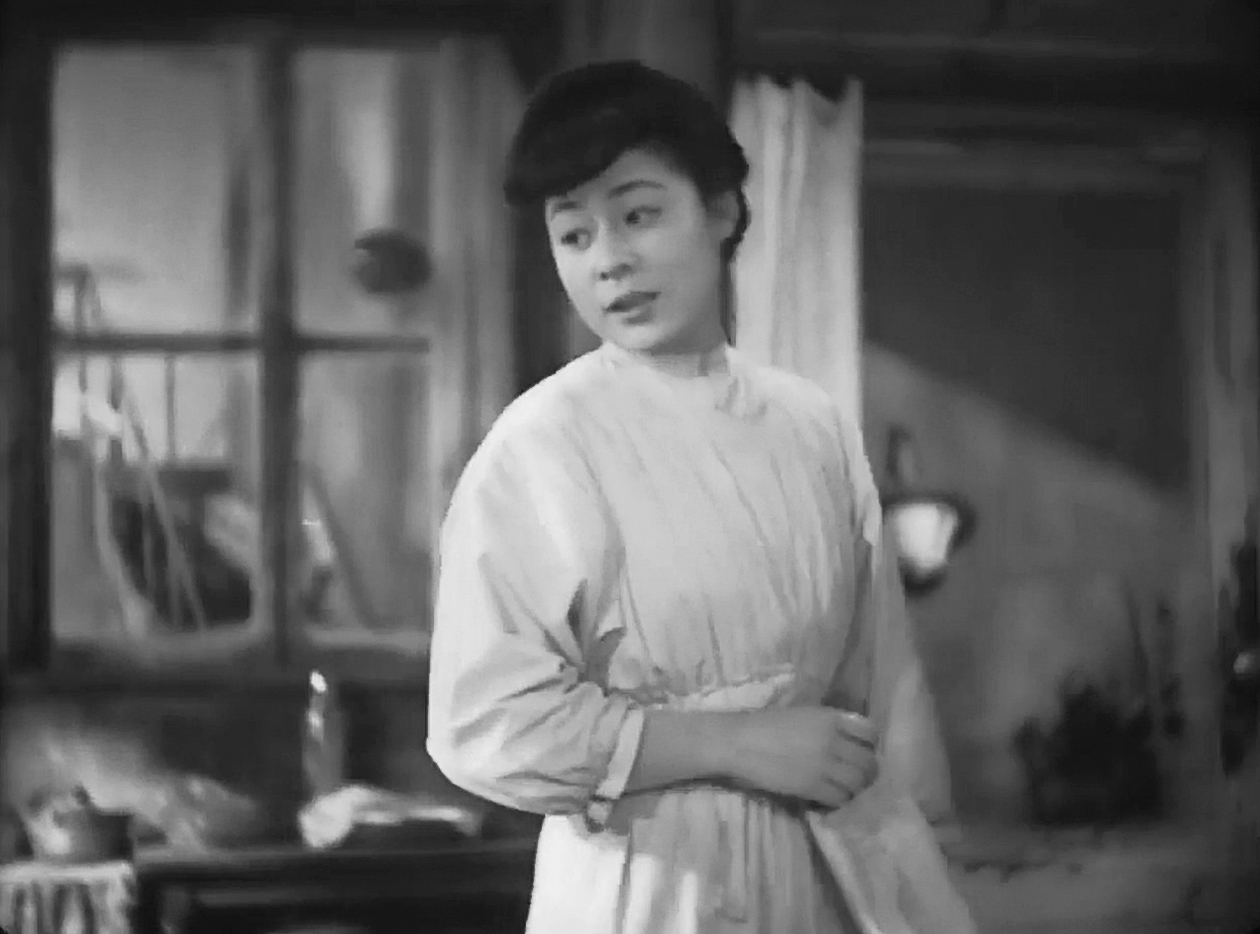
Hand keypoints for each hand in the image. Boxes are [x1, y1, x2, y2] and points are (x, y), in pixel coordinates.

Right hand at [723, 707, 878, 808]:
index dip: (870, 744)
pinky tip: (828, 797)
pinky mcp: (813, 787)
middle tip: (856, 776)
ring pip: (858, 783)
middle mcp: (833, 740)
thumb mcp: (803, 714)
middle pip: (869, 762)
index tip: (861, 750)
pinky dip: (838, 800)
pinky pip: (840, 798)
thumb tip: (849, 741)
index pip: (870, 732)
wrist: (739, 742)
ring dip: (855, 788)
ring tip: (843, 788)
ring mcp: (824, 765)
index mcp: (831, 718)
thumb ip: (829, 724)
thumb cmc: (766, 725)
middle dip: (867, 771)